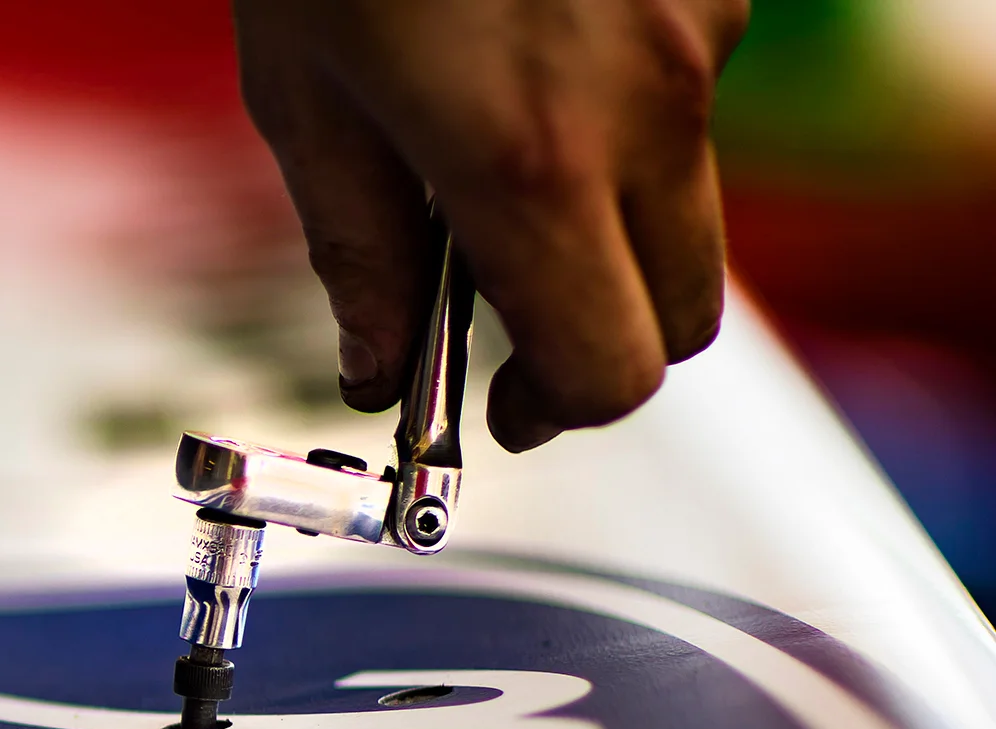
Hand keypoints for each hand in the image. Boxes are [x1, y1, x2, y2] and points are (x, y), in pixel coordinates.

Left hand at [232, 0, 749, 451]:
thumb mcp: (305, 95)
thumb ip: (355, 252)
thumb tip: (378, 367)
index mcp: (528, 159)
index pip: (605, 370)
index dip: (549, 412)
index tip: (494, 408)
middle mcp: (646, 106)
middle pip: (677, 314)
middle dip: (593, 339)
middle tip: (497, 321)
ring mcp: (702, 36)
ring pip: (684, 201)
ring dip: (603, 218)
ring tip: (483, 146)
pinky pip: (685, 98)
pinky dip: (618, 120)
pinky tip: (527, 58)